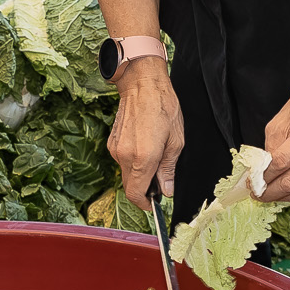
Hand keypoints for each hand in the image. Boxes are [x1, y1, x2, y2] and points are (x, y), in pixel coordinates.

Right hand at [107, 59, 183, 209]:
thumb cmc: (163, 107)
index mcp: (143, 158)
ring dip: (139, 175)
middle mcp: (125, 156)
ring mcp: (116, 149)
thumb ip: (169, 169)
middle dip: (144, 190)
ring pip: (126, 174)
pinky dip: (133, 163)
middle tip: (160, 182)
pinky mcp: (112, 142)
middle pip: (130, 186)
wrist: (142, 84)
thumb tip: (166, 190)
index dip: (145, 204)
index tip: (154, 205)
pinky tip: (145, 147)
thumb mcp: (176, 140)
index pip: (136, 194)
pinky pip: (122, 161)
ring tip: (155, 158)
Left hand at [260, 84, 289, 200]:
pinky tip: (285, 185)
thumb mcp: (280, 122)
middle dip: (270, 192)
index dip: (264, 175)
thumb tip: (261, 174)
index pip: (282, 161)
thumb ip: (271, 148)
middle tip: (256, 193)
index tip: (251, 182)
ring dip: (280, 195)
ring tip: (267, 192)